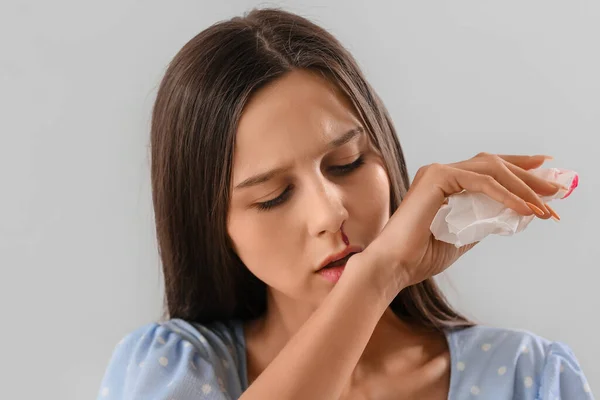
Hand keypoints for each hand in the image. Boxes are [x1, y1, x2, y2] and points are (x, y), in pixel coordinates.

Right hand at [355, 152, 562, 293]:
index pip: (487, 169)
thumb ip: (482, 222)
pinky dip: (505, 194)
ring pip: (490, 169)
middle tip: (554, 190)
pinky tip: (524, 208)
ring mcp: (437, 172)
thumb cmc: (419, 256)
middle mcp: (440, 172)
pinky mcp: (437, 178)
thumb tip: (512, 216)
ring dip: (522, 186)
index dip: (518, 169)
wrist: (394, 266)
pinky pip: (480, 182)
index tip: (545, 171)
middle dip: (527, 175)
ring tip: (545, 204)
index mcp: (443, 184)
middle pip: (493, 163)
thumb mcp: (462, 237)